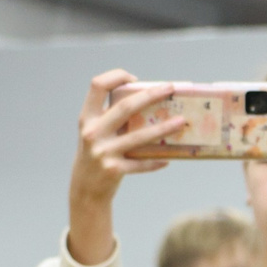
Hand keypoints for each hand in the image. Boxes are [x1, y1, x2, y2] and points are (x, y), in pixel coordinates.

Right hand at [64, 71, 177, 266]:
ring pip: (140, 136)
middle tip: (170, 89)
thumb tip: (147, 100)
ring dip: (163, 127)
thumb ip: (111, 117)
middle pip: (125, 106)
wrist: (84, 190)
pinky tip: (168, 158)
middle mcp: (92, 133)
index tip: (135, 78)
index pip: (97, 85)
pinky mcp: (114, 170)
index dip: (116, 76)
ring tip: (181, 121)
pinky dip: (156, 161)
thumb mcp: (95, 132)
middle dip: (151, 94)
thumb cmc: (96, 154)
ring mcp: (103, 152)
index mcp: (87, 118)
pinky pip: (142, 163)